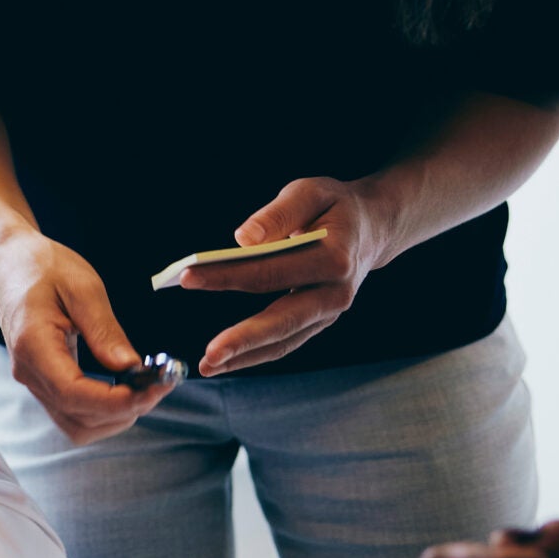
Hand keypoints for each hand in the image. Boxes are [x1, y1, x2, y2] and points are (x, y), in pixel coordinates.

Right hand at [0, 232, 173, 442]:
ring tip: (143, 388)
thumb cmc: (44, 266)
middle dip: (122, 411)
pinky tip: (124, 387)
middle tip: (157, 386)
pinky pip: (73, 412)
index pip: (73, 394)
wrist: (12, 263)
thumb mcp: (83, 287)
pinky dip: (103, 409)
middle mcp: (28, 372)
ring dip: (114, 416)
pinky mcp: (42, 381)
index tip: (152, 389)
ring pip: (76, 426)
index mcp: (32, 345)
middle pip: (77, 420)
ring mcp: (33, 380)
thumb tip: (132, 367)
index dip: (116, 401)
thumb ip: (105, 331)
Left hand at [175, 177, 396, 374]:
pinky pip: (286, 342)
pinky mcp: (319, 321)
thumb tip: (244, 240)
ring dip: (246, 357)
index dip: (228, 274)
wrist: (371, 228)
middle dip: (243, 339)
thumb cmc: (333, 206)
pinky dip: (256, 354)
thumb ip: (278, 213)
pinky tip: (226, 361)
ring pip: (285, 340)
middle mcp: (336, 293)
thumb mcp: (311, 191)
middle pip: (283, 319)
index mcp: (335, 257)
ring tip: (208, 366)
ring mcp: (330, 312)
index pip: (272, 270)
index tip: (187, 277)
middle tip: (209, 354)